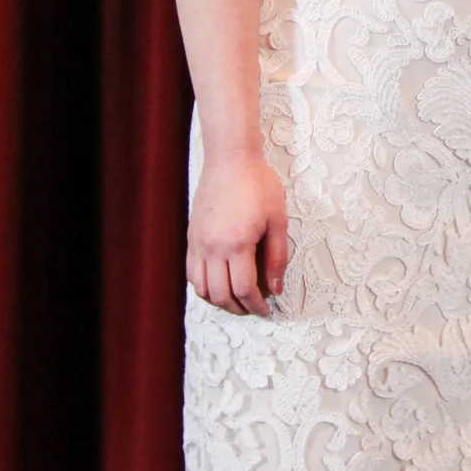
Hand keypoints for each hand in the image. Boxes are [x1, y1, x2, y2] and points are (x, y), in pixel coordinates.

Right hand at [187, 152, 289, 316]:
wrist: (231, 159)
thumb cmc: (258, 184)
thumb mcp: (278, 220)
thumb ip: (278, 257)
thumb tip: (275, 288)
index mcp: (237, 244)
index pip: (244, 289)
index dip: (256, 306)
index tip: (266, 310)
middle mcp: (213, 248)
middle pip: (221, 295)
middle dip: (239, 308)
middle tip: (253, 309)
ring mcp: (198, 244)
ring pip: (202, 288)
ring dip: (219, 301)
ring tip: (237, 301)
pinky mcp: (191, 238)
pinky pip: (191, 273)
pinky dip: (203, 287)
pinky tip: (218, 285)